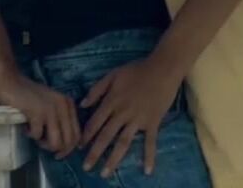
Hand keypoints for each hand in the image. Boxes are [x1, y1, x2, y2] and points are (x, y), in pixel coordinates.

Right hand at [0, 71, 80, 158]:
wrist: (11, 82)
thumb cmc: (29, 96)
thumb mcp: (51, 105)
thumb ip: (59, 119)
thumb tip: (63, 145)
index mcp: (69, 105)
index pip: (77, 134)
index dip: (68, 148)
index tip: (58, 153)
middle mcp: (64, 106)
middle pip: (69, 141)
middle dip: (57, 150)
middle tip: (44, 147)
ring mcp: (51, 109)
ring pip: (56, 142)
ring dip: (44, 144)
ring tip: (35, 136)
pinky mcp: (37, 113)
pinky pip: (37, 135)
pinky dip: (30, 135)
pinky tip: (25, 126)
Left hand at [79, 57, 183, 176]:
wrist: (163, 68)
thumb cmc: (137, 70)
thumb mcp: (112, 75)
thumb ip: (96, 90)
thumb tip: (82, 105)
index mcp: (111, 102)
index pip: (95, 123)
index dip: (86, 136)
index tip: (79, 148)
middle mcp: (122, 114)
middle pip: (105, 136)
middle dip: (94, 153)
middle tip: (86, 168)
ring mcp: (138, 120)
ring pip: (123, 143)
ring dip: (113, 159)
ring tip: (105, 173)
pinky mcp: (153, 122)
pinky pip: (150, 142)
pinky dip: (149, 157)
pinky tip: (147, 171)